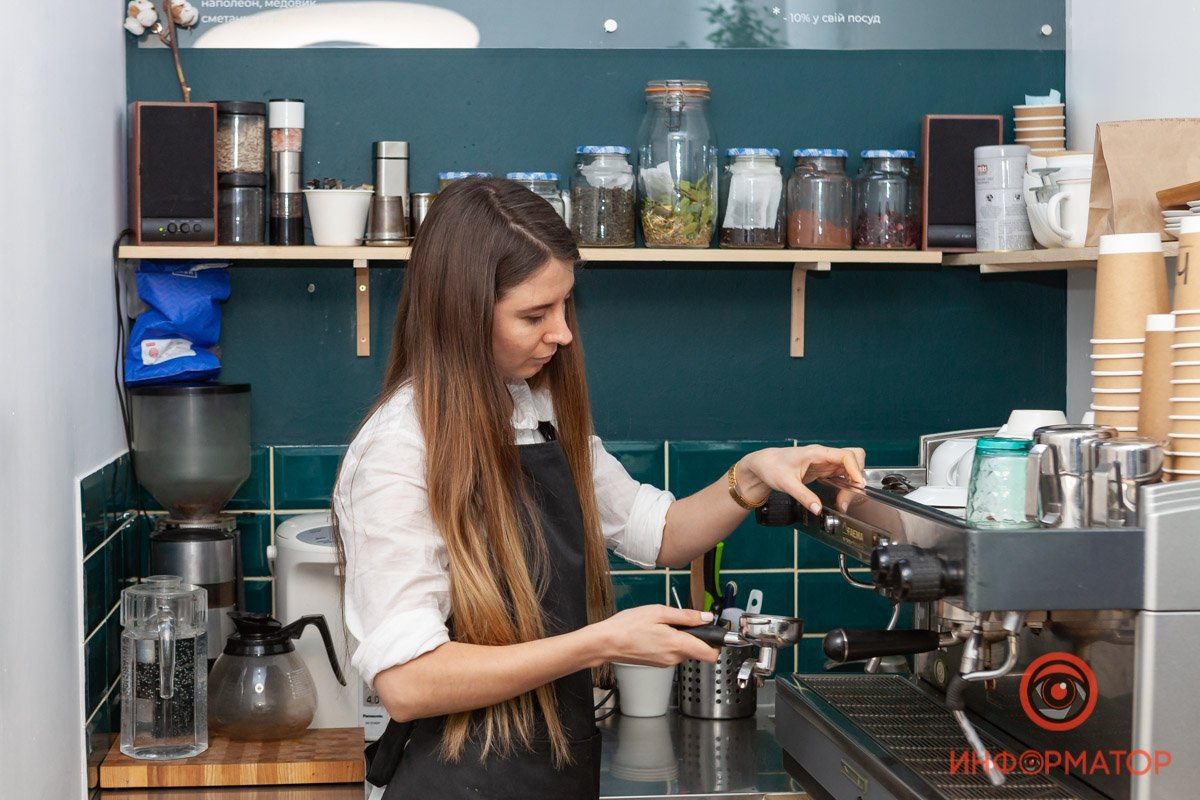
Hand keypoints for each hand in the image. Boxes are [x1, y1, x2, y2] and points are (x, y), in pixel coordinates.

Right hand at [592, 605, 719, 665]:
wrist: (606, 642)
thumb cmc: (627, 626)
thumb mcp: (659, 611)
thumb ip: (686, 616)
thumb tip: (706, 617)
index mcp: (677, 644)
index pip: (710, 655)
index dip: (717, 643)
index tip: (714, 631)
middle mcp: (674, 658)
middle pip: (698, 650)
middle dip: (696, 635)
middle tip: (683, 620)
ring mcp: (665, 662)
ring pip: (685, 651)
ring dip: (681, 638)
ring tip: (664, 624)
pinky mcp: (658, 663)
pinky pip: (672, 653)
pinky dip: (670, 642)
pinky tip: (656, 632)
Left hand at [737, 445, 865, 514]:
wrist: (763, 465)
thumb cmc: (772, 467)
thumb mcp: (786, 484)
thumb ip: (803, 496)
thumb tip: (818, 509)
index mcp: (817, 453)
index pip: (846, 455)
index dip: (856, 469)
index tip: (857, 484)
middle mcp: (824, 455)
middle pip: (854, 459)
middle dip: (856, 478)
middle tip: (846, 498)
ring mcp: (825, 462)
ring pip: (850, 468)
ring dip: (851, 484)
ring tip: (843, 501)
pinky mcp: (823, 470)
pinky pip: (842, 475)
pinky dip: (845, 485)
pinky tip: (839, 497)